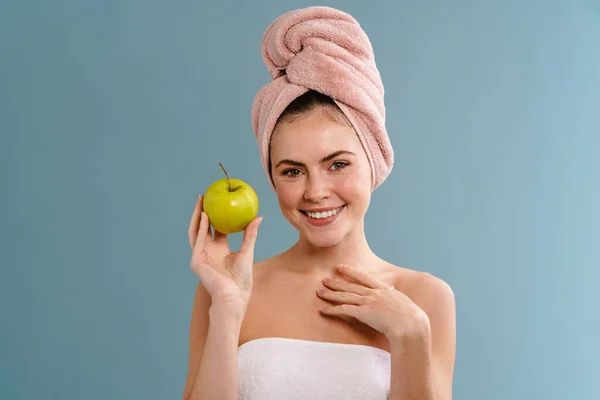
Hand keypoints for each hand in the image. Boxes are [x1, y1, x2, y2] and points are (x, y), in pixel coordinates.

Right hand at [188, 194, 262, 309]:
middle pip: (202, 227)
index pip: (215, 228)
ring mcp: (200, 256)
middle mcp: (207, 251)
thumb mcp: (247, 252)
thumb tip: (258, 217)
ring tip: (201, 201)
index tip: (219, 201)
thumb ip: (250, 235)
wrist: (234, 297)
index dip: (216, 215)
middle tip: (206, 196)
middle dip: (202, 211)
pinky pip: (197, 240)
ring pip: (195, 231)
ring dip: (196, 216)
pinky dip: (200, 227)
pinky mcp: (196, 260)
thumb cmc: (242, 280)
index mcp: (218, 250)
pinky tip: (203, 216)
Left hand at [317, 264, 429, 339]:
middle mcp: (374, 293)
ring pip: (345, 296)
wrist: (410, 325)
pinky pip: (344, 310)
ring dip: (330, 294)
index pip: (365, 278)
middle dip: (336, 282)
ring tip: (319, 292)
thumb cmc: (412, 318)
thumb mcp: (405, 303)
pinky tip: (323, 310)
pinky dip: (332, 310)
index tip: (341, 267)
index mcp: (384, 290)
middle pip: (351, 286)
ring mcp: (368, 302)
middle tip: (324, 279)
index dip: (351, 272)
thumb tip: (392, 290)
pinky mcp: (363, 313)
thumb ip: (396, 296)